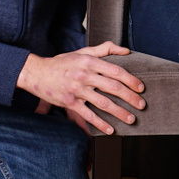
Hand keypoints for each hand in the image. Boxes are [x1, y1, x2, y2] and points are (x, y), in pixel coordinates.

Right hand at [16, 42, 145, 135]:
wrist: (37, 72)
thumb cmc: (63, 62)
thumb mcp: (83, 51)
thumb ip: (105, 49)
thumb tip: (127, 51)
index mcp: (90, 61)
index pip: (116, 71)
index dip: (131, 80)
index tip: (141, 88)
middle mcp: (84, 75)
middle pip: (113, 87)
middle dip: (130, 97)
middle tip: (142, 105)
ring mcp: (76, 90)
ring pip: (103, 103)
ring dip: (119, 112)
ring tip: (131, 119)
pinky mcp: (69, 102)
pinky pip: (88, 115)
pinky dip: (100, 123)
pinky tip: (110, 129)